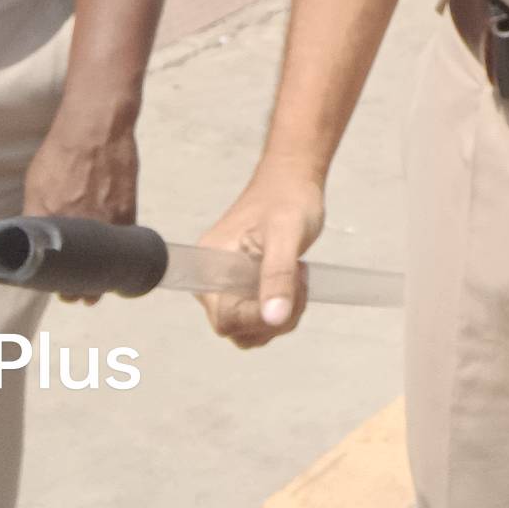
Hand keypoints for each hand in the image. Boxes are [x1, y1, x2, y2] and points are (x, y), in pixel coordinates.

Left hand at [20, 108, 139, 298]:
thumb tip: (32, 234)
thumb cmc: (61, 152)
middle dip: (75, 290)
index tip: (53, 290)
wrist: (96, 129)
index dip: (51, 283)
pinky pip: (121, 246)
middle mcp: (76, 229)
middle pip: (76, 273)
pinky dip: (118, 260)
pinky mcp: (126, 215)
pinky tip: (116, 268)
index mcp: (48, 221)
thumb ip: (34, 213)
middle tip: (74, 297)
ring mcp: (104, 224)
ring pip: (102, 266)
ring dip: (98, 282)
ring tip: (94, 293)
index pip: (47, 267)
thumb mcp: (35, 183)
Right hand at [197, 166, 326, 349]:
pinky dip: (280, 310)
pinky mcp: (244, 287)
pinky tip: (293, 283)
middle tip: (297, 284)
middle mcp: (213, 280)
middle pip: (236, 328)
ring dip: (279, 317)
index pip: (224, 318)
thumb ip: (278, 275)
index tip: (287, 294)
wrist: (292, 180)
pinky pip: (257, 317)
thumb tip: (275, 318)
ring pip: (248, 328)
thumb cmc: (287, 199)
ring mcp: (228, 285)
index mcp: (210, 266)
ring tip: (297, 280)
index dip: (257, 318)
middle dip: (272, 318)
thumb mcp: (286, 234)